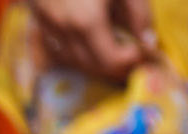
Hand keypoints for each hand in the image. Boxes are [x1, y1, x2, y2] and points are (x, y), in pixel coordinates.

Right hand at [26, 0, 157, 80]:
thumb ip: (138, 14)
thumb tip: (148, 42)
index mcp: (88, 22)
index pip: (112, 61)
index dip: (131, 60)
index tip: (144, 50)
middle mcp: (64, 30)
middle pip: (92, 65)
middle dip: (115, 64)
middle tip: (132, 52)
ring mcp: (48, 25)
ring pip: (73, 58)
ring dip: (94, 58)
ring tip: (113, 43)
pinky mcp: (39, 18)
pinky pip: (58, 45)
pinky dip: (76, 47)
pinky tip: (88, 35)